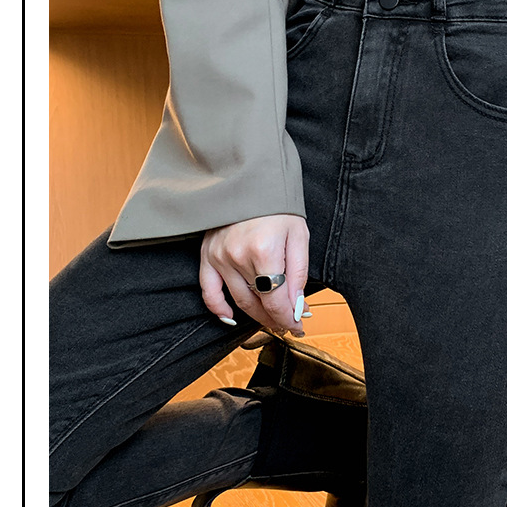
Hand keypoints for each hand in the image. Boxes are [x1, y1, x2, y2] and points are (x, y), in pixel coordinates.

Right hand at [200, 215, 310, 336]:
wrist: (251, 179)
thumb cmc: (278, 204)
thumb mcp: (299, 236)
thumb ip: (298, 274)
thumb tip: (296, 306)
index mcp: (265, 251)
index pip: (275, 301)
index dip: (288, 320)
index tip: (297, 327)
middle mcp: (238, 257)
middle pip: (257, 304)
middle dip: (274, 319)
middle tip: (287, 324)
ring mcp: (220, 257)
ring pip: (238, 300)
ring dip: (255, 315)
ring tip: (269, 319)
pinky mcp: (207, 254)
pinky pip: (208, 290)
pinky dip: (218, 308)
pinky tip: (230, 318)